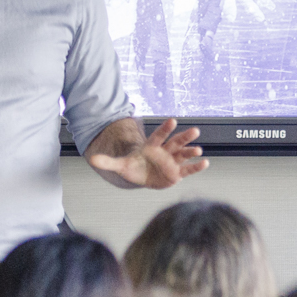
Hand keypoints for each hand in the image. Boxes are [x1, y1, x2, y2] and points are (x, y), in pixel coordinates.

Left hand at [87, 118, 207, 189]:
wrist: (143, 176)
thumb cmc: (134, 167)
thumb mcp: (120, 165)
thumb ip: (108, 161)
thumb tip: (91, 159)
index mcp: (151, 146)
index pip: (159, 136)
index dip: (165, 129)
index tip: (173, 120)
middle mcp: (165, 151)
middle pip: (176, 142)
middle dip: (185, 136)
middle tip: (195, 130)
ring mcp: (172, 161)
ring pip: (183, 154)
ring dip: (191, 151)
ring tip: (198, 149)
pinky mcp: (177, 173)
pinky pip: (188, 169)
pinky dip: (196, 166)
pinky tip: (205, 162)